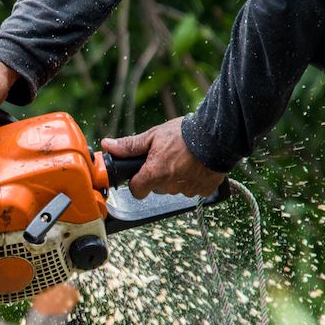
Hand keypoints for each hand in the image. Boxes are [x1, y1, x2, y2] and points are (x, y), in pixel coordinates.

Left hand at [101, 117, 225, 198]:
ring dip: (176, 177)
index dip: (137, 182)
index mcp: (154, 174)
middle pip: (156, 188)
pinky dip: (193, 180)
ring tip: (184, 159)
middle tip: (167, 158)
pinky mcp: (204, 190)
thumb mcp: (153, 136)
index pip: (136, 190)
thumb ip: (130, 145)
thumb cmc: (184, 134)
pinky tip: (196, 165)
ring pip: (174, 188)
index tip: (142, 173)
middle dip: (158, 176)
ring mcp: (188, 190)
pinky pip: (192, 189)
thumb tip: (107, 145)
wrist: (217, 135)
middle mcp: (169, 186)